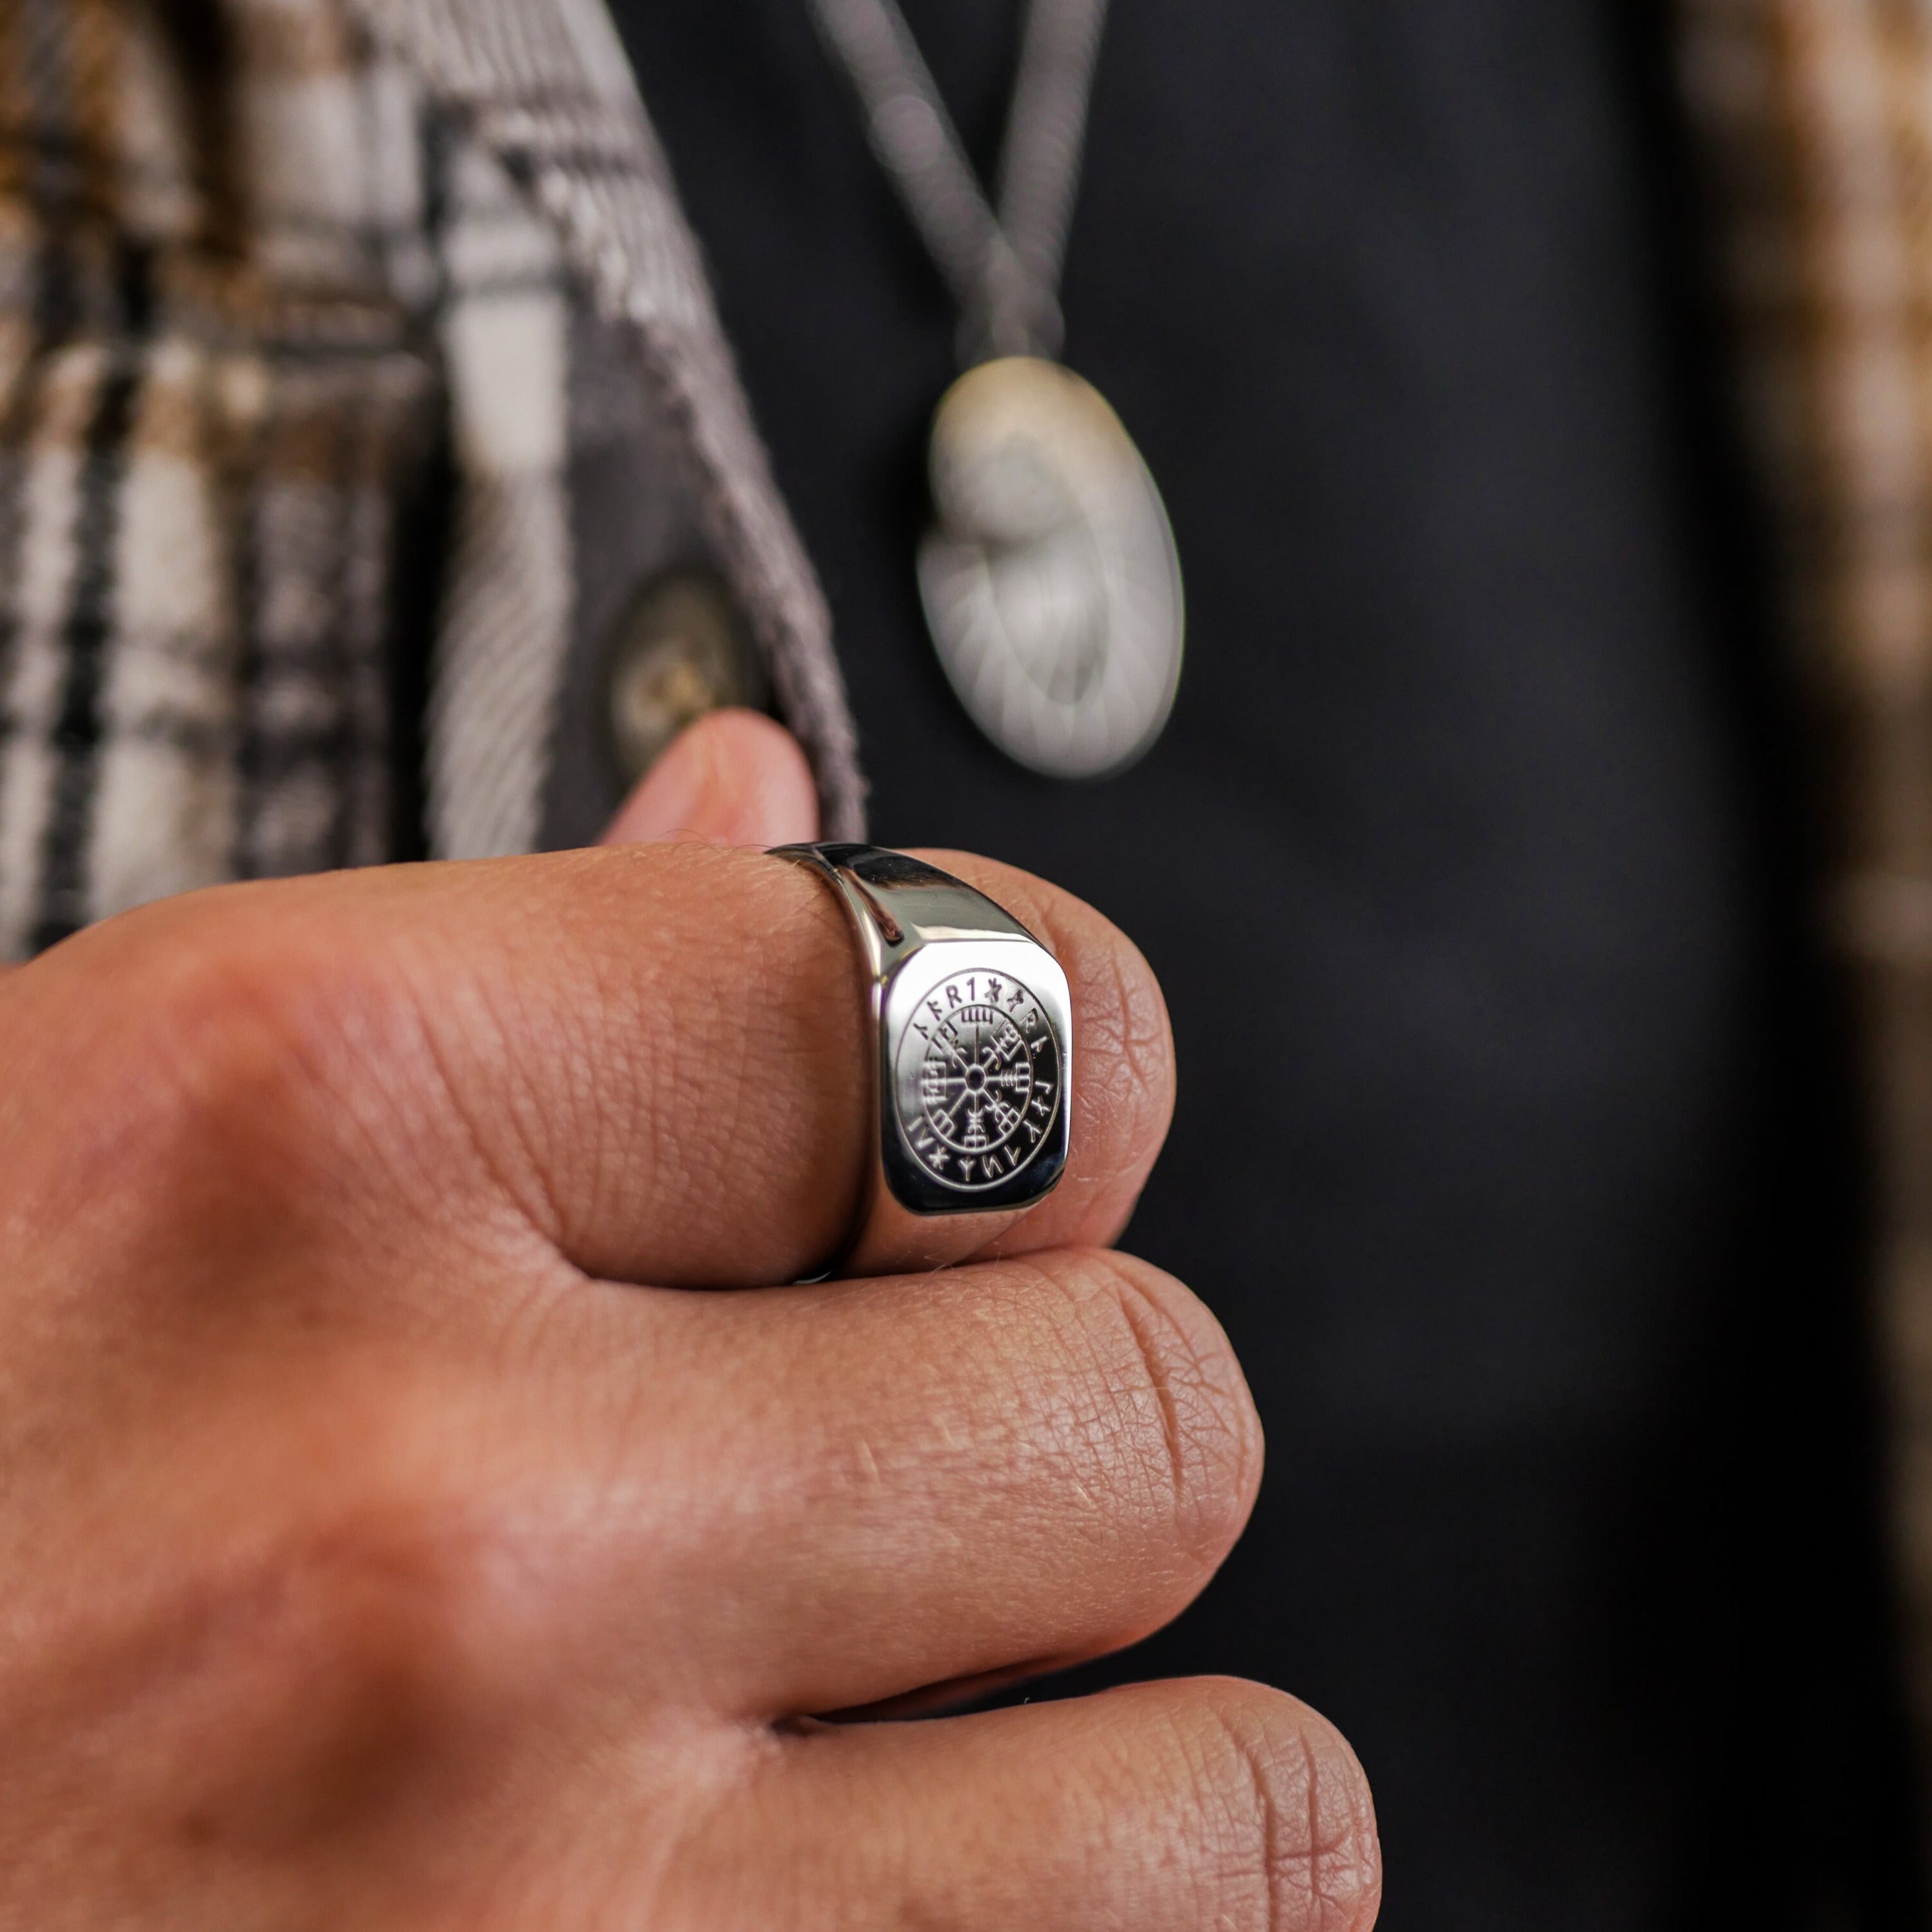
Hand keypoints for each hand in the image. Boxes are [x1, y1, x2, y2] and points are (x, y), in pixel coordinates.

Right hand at [0, 737, 1378, 1925]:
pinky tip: (862, 1920)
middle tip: (883, 1506)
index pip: (1013, 1014)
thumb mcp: (92, 1154)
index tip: (993, 1165)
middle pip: (1152, 1407)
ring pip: (1236, 1800)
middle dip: (1065, 1446)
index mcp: (290, 1122)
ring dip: (1132, 1776)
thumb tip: (772, 810)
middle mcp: (425, 1518)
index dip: (1061, 1079)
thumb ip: (510, 982)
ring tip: (909, 1777)